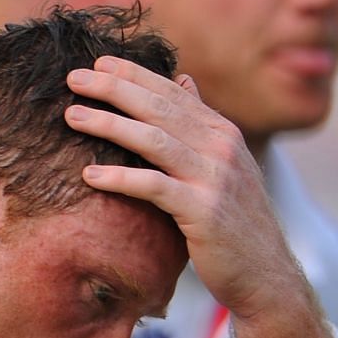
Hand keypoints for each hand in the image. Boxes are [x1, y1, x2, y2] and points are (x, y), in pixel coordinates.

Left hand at [66, 56, 331, 337]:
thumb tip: (183, 79)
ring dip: (110, 125)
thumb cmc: (234, 222)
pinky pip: (154, 187)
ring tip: (72, 116)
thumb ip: (200, 125)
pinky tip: (89, 175)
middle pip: (159, 107)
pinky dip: (120, 178)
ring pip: (154, 140)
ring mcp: (214, 177)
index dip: (134, 75)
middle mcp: (221, 147)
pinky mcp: (203, 211)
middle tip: (73, 78)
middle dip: (114, 89)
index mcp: (222, 132)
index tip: (97, 63)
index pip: (172, 92)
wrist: (265, 274)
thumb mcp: (223, 165)